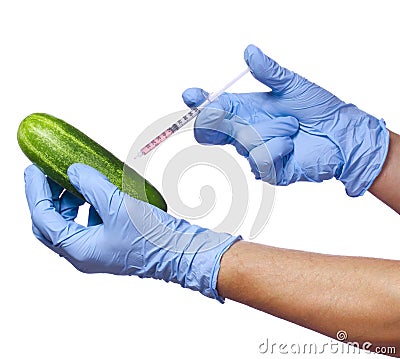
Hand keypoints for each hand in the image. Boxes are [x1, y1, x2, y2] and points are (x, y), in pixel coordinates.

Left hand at [24, 163, 239, 301]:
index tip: (34, 169)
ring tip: (72, 178)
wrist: (180, 252)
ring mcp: (97, 248)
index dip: (35, 192)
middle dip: (47, 197)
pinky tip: (96, 190)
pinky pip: (87, 222)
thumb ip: (92, 186)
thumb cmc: (153, 239)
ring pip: (68, 223)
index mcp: (80, 250)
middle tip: (48, 172)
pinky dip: (84, 205)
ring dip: (65, 200)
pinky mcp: (110, 241)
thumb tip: (74, 172)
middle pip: (51, 224)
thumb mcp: (118, 206)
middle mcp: (85, 253)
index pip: (44, 219)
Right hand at [182, 45, 388, 196]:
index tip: (190, 96)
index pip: (215, 108)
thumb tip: (249, 51)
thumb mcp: (292, 85)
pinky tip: (292, 145)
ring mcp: (255, 152)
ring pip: (244, 142)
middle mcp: (246, 131)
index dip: (200, 102)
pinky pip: (261, 160)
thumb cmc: (319, 109)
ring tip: (292, 128)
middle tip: (224, 111)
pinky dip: (280, 148)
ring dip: (273, 130)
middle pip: (216, 130)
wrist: (341, 134)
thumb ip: (269, 71)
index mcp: (247, 110)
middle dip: (221, 119)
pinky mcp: (268, 170)